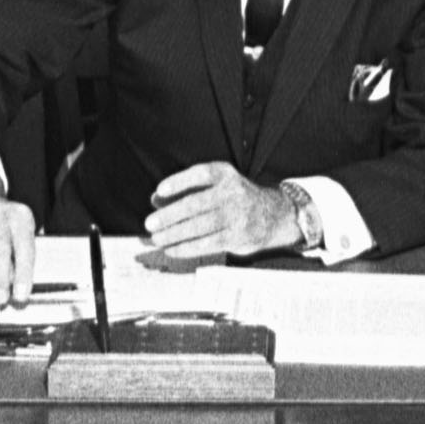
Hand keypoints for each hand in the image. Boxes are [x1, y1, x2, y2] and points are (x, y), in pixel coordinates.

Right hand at [0, 167, 39, 303]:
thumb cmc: (1, 225)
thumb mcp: (17, 233)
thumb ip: (18, 258)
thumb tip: (15, 289)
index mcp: (19, 216)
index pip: (25, 246)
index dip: (24, 273)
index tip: (21, 296)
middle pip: (0, 246)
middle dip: (0, 277)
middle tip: (0, 298)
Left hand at [144, 162, 298, 261]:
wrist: (274, 215)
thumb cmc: (236, 198)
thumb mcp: (217, 185)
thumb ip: (187, 189)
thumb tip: (156, 200)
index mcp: (225, 174)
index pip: (201, 174)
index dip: (179, 181)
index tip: (160, 191)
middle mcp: (233, 192)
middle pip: (196, 203)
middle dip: (170, 215)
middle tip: (150, 223)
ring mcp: (237, 216)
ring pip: (200, 226)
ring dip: (174, 234)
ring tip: (157, 239)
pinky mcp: (238, 237)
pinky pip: (208, 244)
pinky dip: (187, 248)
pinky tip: (172, 249)